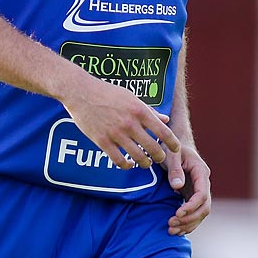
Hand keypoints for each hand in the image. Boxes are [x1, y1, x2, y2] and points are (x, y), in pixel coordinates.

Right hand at [56, 70, 181, 170]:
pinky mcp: (102, 141)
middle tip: (159, 158)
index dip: (173, 143)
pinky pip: (119, 160)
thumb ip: (150, 110)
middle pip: (153, 148)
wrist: (81, 92)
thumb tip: (166, 119)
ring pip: (138, 157)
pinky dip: (127, 165)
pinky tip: (129, 163)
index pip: (164, 132)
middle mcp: (130, 123)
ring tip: (145, 162)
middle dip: (160, 157)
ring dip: (145, 163)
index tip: (176, 149)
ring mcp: (116, 133)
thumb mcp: (132, 97)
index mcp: (140, 110)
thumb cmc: (108, 92)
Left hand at [166, 143, 211, 234]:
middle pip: (204, 207)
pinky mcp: (192, 196)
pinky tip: (177, 231)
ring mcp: (199, 191)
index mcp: (201, 172)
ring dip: (188, 224)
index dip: (191, 206)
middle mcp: (204, 183)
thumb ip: (175, 169)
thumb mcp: (171, 155)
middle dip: (189, 219)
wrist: (175, 146)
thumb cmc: (172, 148)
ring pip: (201, 213)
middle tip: (171, 224)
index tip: (178, 213)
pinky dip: (188, 224)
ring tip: (171, 231)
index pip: (202, 194)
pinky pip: (195, 213)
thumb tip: (178, 187)